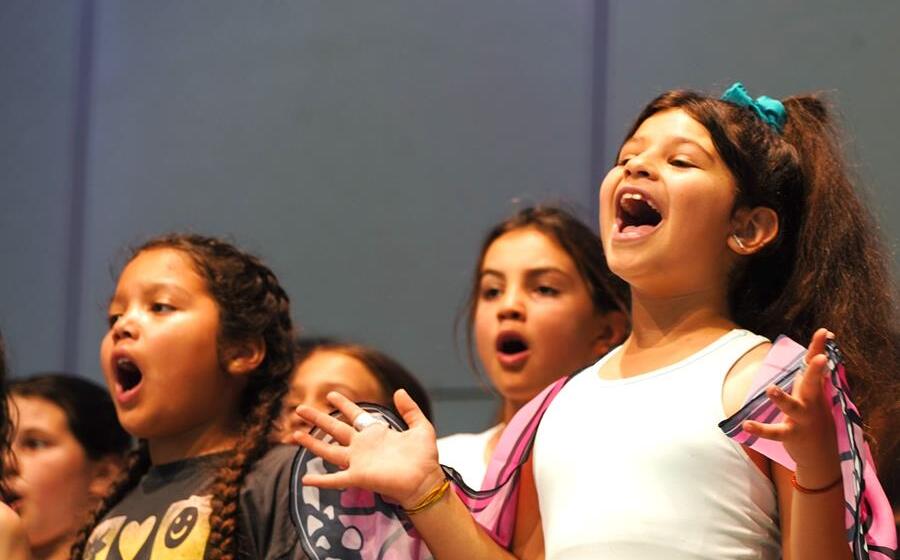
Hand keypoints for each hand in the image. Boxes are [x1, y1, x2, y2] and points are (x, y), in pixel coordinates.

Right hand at [292, 389, 445, 508]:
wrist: (424, 481)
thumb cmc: (424, 457)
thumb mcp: (421, 427)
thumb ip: (410, 409)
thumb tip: (399, 391)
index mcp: (376, 433)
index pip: (355, 415)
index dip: (343, 404)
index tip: (330, 394)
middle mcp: (362, 446)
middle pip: (334, 429)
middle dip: (317, 419)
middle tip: (300, 408)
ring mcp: (358, 461)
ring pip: (328, 450)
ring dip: (311, 443)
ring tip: (293, 434)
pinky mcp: (358, 477)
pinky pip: (334, 479)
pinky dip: (320, 480)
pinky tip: (305, 479)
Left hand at [742, 328, 840, 485]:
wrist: (822, 454)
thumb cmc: (815, 417)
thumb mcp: (815, 394)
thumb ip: (814, 375)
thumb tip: (818, 353)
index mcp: (814, 390)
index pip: (816, 366)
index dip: (819, 348)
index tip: (824, 332)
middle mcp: (811, 402)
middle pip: (814, 384)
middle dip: (816, 371)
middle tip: (820, 358)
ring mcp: (802, 419)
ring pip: (793, 407)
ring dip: (782, 399)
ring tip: (771, 389)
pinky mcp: (792, 435)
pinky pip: (775, 432)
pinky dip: (761, 429)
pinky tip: (746, 425)